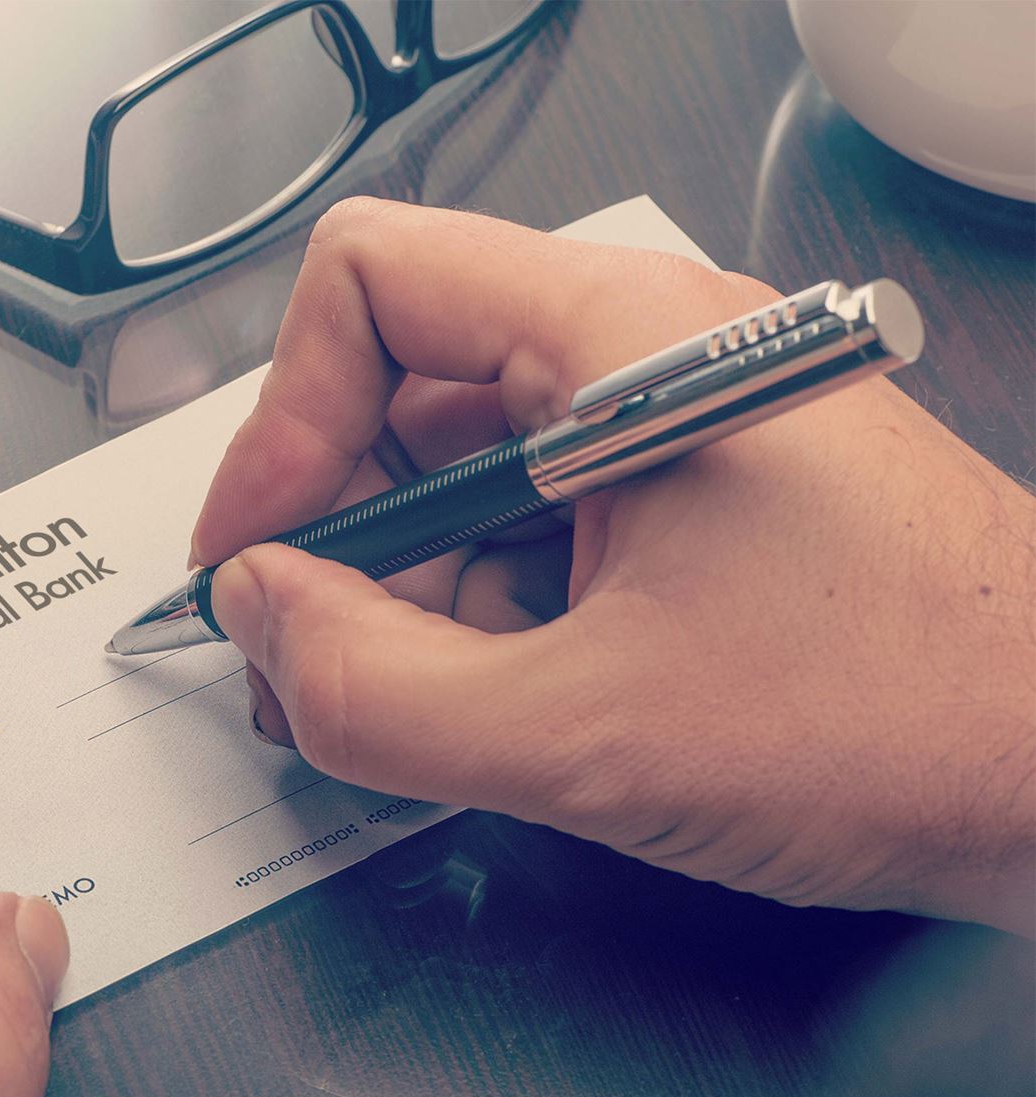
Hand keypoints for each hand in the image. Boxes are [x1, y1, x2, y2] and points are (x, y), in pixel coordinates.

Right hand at [192, 200, 1035, 934]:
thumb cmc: (915, 716)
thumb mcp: (589, 734)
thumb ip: (375, 690)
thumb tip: (262, 620)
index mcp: (624, 339)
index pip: (373, 283)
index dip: (284, 422)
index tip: (260, 551)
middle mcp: (643, 355)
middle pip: (400, 385)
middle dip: (334, 530)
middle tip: (305, 652)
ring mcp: (666, 427)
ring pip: (459, 468)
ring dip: (403, 587)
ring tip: (409, 702)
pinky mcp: (686, 499)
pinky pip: (529, 523)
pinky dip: (478, 609)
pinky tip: (491, 698)